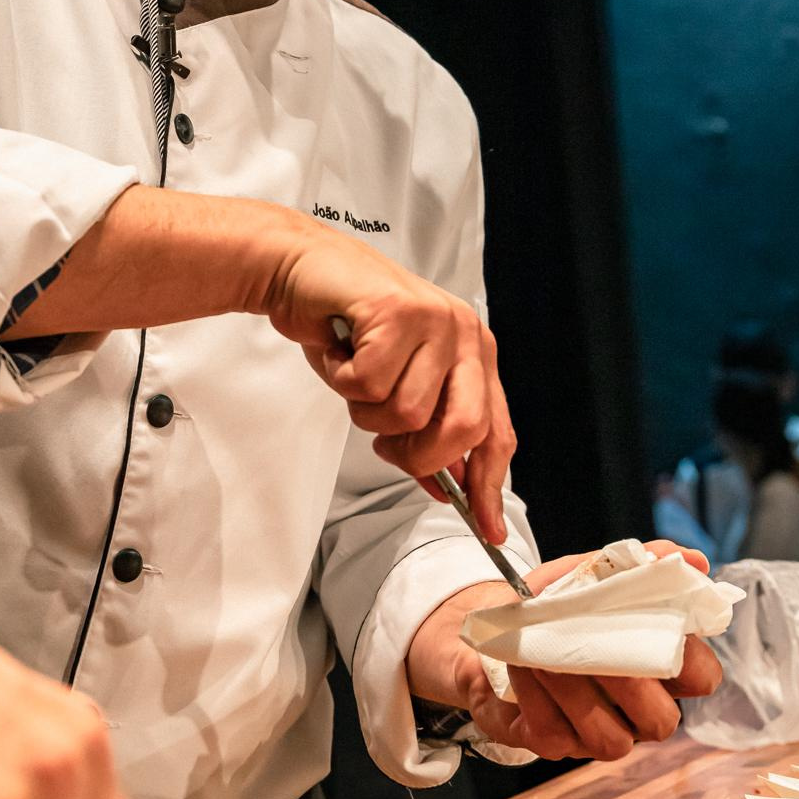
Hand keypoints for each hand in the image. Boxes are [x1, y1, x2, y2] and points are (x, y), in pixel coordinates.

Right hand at [264, 219, 515, 541]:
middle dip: (413, 452)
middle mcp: (464, 332)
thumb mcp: (392, 385)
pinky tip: (340, 351)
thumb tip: (448, 487)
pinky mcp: (398, 310)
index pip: (496, 432)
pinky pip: (369, 385)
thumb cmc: (346, 328)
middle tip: (383, 439)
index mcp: (474, 353)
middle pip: (461, 431)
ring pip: (406, 413)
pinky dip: (342, 379)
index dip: (489, 485)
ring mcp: (435, 318)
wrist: (301, 270)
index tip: (487, 527)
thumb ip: (424, 432)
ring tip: (355, 372)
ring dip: (365, 408)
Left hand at [407, 539, 725, 760]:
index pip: (702, 679)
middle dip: (631, 683)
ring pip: (610, 739)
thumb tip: (690, 559)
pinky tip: (524, 665)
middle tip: (599, 643)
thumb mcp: (590, 575)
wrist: (494, 627)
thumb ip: (637, 565)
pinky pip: (554, 732)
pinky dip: (537, 695)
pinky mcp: (552, 744)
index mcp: (658, 671)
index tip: (661, 627)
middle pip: (662, 720)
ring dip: (578, 691)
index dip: (691, 660)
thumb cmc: (556, 605)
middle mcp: (635, 713)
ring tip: (548, 653)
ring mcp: (595, 736)